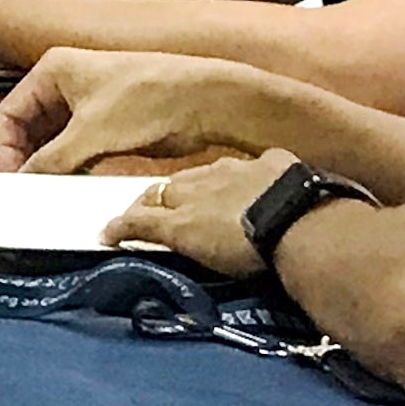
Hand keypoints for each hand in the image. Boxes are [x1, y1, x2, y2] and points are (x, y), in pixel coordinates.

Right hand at [0, 46, 284, 175]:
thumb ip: (52, 160)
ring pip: (56, 138)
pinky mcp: (111, 120)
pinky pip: (79, 145)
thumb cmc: (151, 99)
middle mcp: (68, 82)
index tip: (15, 176)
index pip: (11, 111)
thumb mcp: (91, 134)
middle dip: (32, 156)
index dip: (8, 146)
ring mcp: (90, 101)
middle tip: (33, 187)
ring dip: (54, 162)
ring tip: (56, 187)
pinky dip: (74, 163)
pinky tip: (78, 181)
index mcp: (54, 69)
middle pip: (31, 125)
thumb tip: (26, 180)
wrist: (206, 102)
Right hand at [99, 149, 292, 277]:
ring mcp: (242, 167)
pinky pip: (261, 167)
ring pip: (215, 173)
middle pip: (177, 184)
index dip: (129, 217)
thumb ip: (148, 230)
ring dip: (210, 186)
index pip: (145, 204)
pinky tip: (265, 188)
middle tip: (167, 214)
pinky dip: (256, 177)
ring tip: (216, 203)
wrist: (297, 221)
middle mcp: (205, 175)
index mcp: (181, 194)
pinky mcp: (277, 165)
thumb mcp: (185, 241)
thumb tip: (107, 229)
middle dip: (167, 197)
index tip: (115, 229)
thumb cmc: (237, 240)